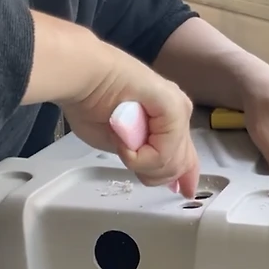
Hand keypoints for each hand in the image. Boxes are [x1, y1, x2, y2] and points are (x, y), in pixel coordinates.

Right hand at [59, 42, 199, 197]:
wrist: (81, 76)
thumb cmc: (90, 103)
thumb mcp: (123, 144)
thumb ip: (145, 159)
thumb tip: (163, 177)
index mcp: (169, 118)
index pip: (187, 155)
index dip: (184, 176)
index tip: (183, 192)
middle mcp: (178, 111)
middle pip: (181, 163)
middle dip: (153, 173)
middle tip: (127, 156)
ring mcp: (178, 108)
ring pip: (172, 162)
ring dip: (141, 163)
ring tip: (121, 143)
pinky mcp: (173, 106)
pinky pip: (163, 152)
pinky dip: (140, 156)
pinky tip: (124, 143)